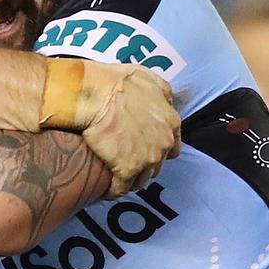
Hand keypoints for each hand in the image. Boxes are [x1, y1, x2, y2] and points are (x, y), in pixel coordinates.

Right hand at [77, 62, 180, 198]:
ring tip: (116, 178)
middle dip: (145, 164)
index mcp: (170, 121)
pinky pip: (121, 187)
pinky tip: (105, 191)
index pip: (173, 146)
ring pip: (142, 179)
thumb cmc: (117, 81)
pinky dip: (114, 190)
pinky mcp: (127, 169)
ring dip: (131, 179)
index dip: (158, 149)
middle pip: (158, 164)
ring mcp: (147, 158)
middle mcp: (164, 142)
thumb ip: (160, 91)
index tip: (146, 149)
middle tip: (128, 162)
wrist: (96, 93)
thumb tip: (163, 98)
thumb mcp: (147, 77)